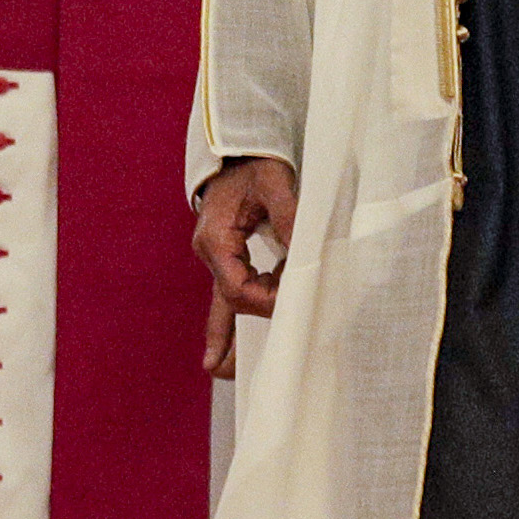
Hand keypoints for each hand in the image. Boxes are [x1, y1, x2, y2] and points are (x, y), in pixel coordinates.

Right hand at [192, 157, 297, 377]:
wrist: (237, 148)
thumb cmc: (256, 163)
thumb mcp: (277, 184)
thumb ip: (291, 219)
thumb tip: (308, 255)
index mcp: (216, 239)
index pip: (236, 288)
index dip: (265, 300)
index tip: (294, 301)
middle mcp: (210, 251)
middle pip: (222, 303)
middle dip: (225, 338)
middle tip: (222, 371)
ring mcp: (216, 254)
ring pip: (223, 301)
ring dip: (228, 332)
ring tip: (222, 366)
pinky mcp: (227, 253)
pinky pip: (231, 289)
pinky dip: (238, 311)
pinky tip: (238, 337)